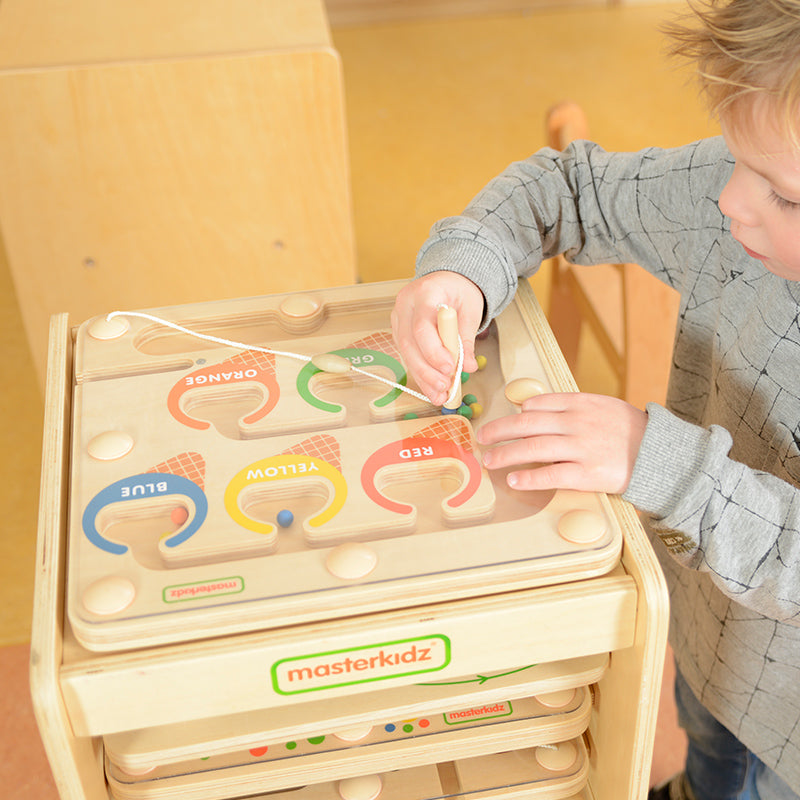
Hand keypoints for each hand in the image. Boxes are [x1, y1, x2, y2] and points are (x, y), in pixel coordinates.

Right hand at [391, 273, 484, 404]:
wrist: (446, 281)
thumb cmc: (459, 292)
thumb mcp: (470, 311)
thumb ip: (466, 339)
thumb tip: (467, 367)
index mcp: (425, 293)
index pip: (422, 326)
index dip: (434, 350)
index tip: (449, 368)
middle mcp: (405, 305)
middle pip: (410, 343)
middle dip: (427, 370)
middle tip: (444, 388)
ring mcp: (399, 318)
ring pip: (406, 353)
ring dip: (423, 377)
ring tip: (440, 395)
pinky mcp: (399, 331)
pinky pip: (408, 355)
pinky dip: (421, 374)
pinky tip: (432, 389)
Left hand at [477, 392, 646, 494]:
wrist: (662, 454)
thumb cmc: (630, 431)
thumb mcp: (603, 406)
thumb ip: (571, 406)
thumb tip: (531, 408)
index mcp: (581, 404)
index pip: (539, 403)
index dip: (517, 413)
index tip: (504, 421)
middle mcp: (577, 423)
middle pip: (528, 425)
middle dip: (500, 431)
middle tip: (481, 438)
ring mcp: (582, 448)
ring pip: (534, 449)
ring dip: (506, 454)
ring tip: (489, 460)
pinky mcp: (589, 474)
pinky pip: (552, 476)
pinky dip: (530, 478)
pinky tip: (514, 481)